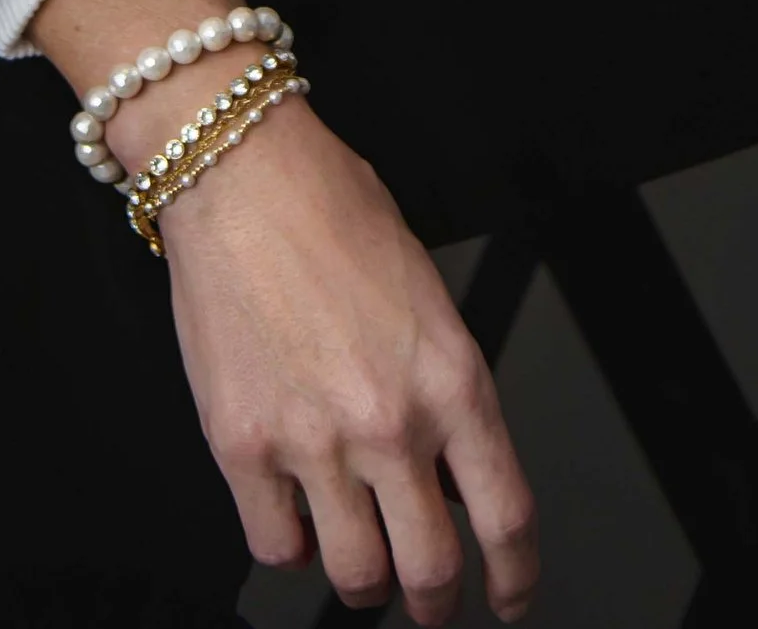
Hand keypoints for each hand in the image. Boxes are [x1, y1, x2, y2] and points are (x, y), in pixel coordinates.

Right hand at [157, 98, 538, 624]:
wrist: (241, 172)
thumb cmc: (331, 210)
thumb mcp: (425, 297)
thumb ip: (440, 389)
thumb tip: (443, 469)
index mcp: (452, 378)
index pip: (507, 516)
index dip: (516, 578)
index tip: (511, 596)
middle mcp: (389, 422)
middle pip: (432, 570)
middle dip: (437, 603)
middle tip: (431, 601)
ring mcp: (312, 441)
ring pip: (355, 575)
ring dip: (363, 580)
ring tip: (360, 560)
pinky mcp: (241, 446)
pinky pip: (277, 545)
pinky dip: (291, 546)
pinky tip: (295, 517)